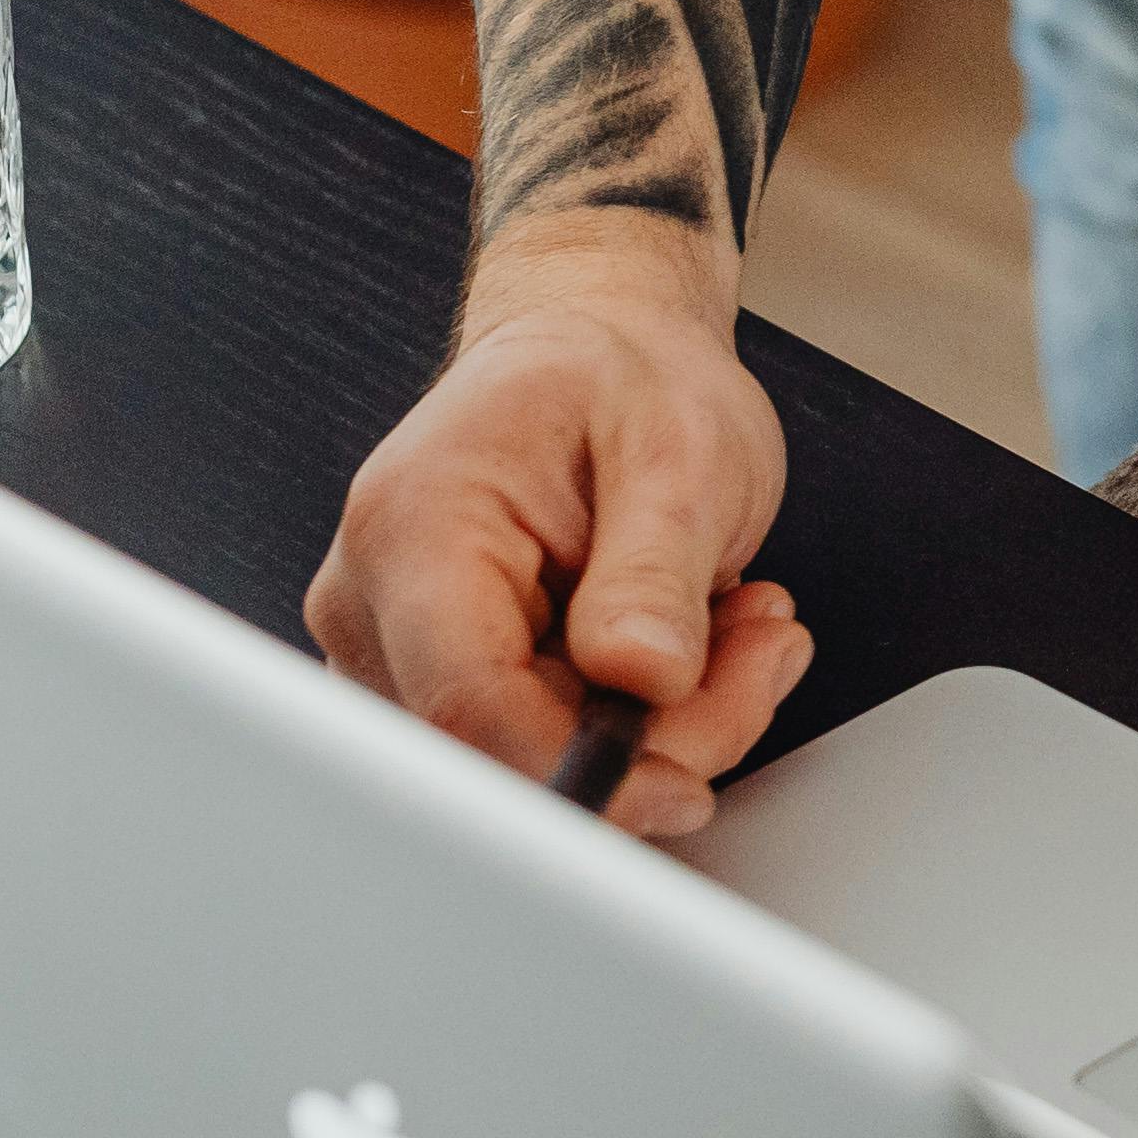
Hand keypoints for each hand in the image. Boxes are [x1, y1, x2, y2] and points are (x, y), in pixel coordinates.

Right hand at [305, 211, 815, 835]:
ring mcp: (400, 651)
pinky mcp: (443, 683)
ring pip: (533, 767)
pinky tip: (686, 648)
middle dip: (655, 739)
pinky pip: (545, 753)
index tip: (684, 781)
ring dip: (663, 729)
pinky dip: (639, 725)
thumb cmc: (621, 381)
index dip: (578, 769)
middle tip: (759, 650)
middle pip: (503, 753)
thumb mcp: (679, 450)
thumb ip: (654, 568)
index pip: (467, 704)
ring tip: (733, 625)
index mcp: (417, 526)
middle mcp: (377, 601)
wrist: (594, 356)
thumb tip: (644, 681)